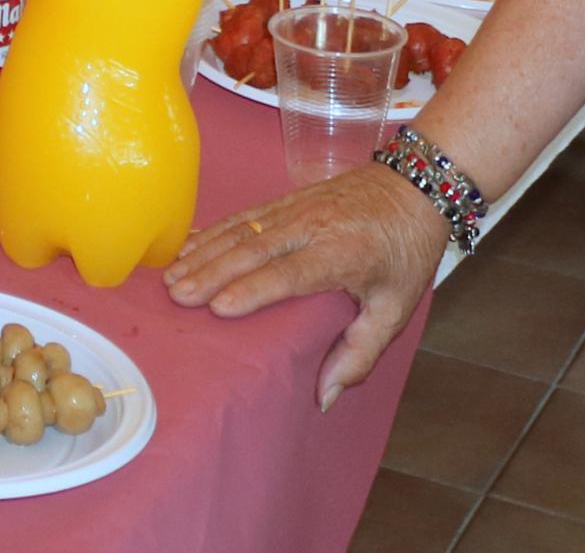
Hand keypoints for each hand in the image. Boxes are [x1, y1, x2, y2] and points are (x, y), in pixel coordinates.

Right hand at [163, 164, 450, 408]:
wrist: (413, 187)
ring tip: (171, 276)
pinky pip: (243, 217)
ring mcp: (295, 209)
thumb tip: (324, 397)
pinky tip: (187, 246)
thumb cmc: (405, 251)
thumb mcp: (397, 308)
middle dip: (212, 272)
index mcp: (342, 254)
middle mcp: (313, 226)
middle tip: (178, 296)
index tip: (219, 308)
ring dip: (204, 253)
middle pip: (254, 250)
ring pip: (242, 231)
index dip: (254, 289)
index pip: (291, 273)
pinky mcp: (286, 200)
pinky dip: (212, 232)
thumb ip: (360, 354)